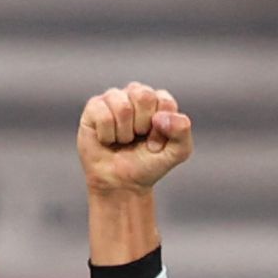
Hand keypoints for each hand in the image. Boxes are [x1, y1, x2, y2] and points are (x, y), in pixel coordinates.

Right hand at [80, 82, 193, 196]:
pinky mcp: (94, 106)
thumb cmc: (148, 165)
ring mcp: (114, 98)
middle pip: (144, 96)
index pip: (165, 102)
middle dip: (142, 127)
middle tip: (138, 140)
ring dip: (124, 133)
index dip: (161, 130)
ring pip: (123, 107)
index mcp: (159, 100)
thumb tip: (159, 116)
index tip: (155, 144)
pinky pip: (103, 116)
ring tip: (123, 140)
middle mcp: (136, 94)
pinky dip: (107, 135)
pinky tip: (108, 139)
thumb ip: (182, 131)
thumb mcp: (177, 152)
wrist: (121, 183)